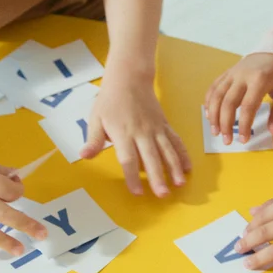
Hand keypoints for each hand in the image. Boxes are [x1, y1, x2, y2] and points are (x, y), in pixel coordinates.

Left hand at [79, 74, 190, 197]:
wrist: (130, 77)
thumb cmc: (110, 99)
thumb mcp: (96, 118)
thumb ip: (94, 140)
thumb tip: (84, 156)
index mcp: (123, 133)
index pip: (128, 159)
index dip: (133, 177)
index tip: (137, 192)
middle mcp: (142, 132)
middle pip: (151, 158)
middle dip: (157, 177)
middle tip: (163, 195)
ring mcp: (156, 128)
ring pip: (167, 150)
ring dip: (174, 168)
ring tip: (179, 184)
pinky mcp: (164, 124)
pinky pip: (175, 141)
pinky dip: (183, 154)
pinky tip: (187, 167)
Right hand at [205, 53, 272, 144]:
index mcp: (260, 80)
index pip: (248, 106)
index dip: (244, 125)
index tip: (243, 140)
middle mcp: (242, 76)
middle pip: (228, 102)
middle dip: (225, 124)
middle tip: (226, 141)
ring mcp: (232, 73)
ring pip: (217, 95)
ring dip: (213, 115)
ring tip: (215, 132)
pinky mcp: (227, 72)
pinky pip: (214, 87)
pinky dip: (209, 101)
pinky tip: (209, 115)